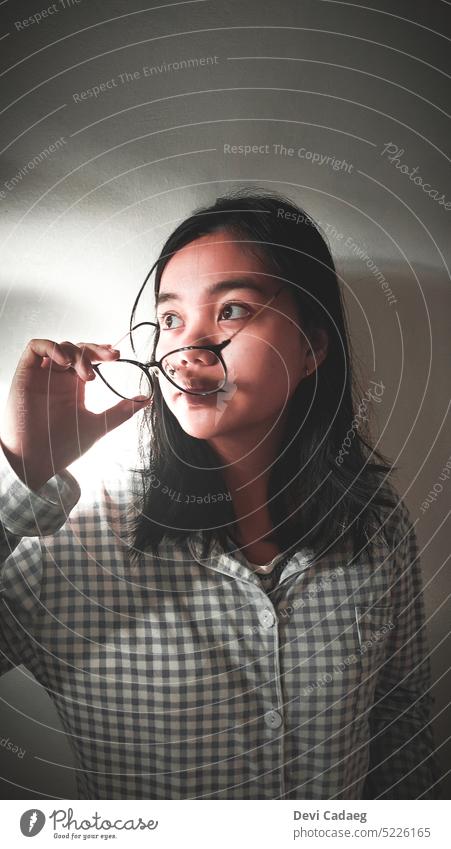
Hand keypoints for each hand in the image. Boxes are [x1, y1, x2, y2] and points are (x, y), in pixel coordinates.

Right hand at [0, 338, 150, 489]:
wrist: (37, 460)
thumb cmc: (63, 446)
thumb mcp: (99, 425)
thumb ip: (121, 412)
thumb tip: (147, 400)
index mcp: (74, 387)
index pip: (89, 359)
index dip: (102, 352)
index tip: (117, 356)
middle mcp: (58, 378)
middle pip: (77, 349)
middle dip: (94, 349)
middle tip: (111, 357)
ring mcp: (42, 375)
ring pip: (60, 347)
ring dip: (77, 352)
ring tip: (86, 373)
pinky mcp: (26, 374)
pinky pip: (35, 348)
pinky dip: (52, 347)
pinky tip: (66, 361)